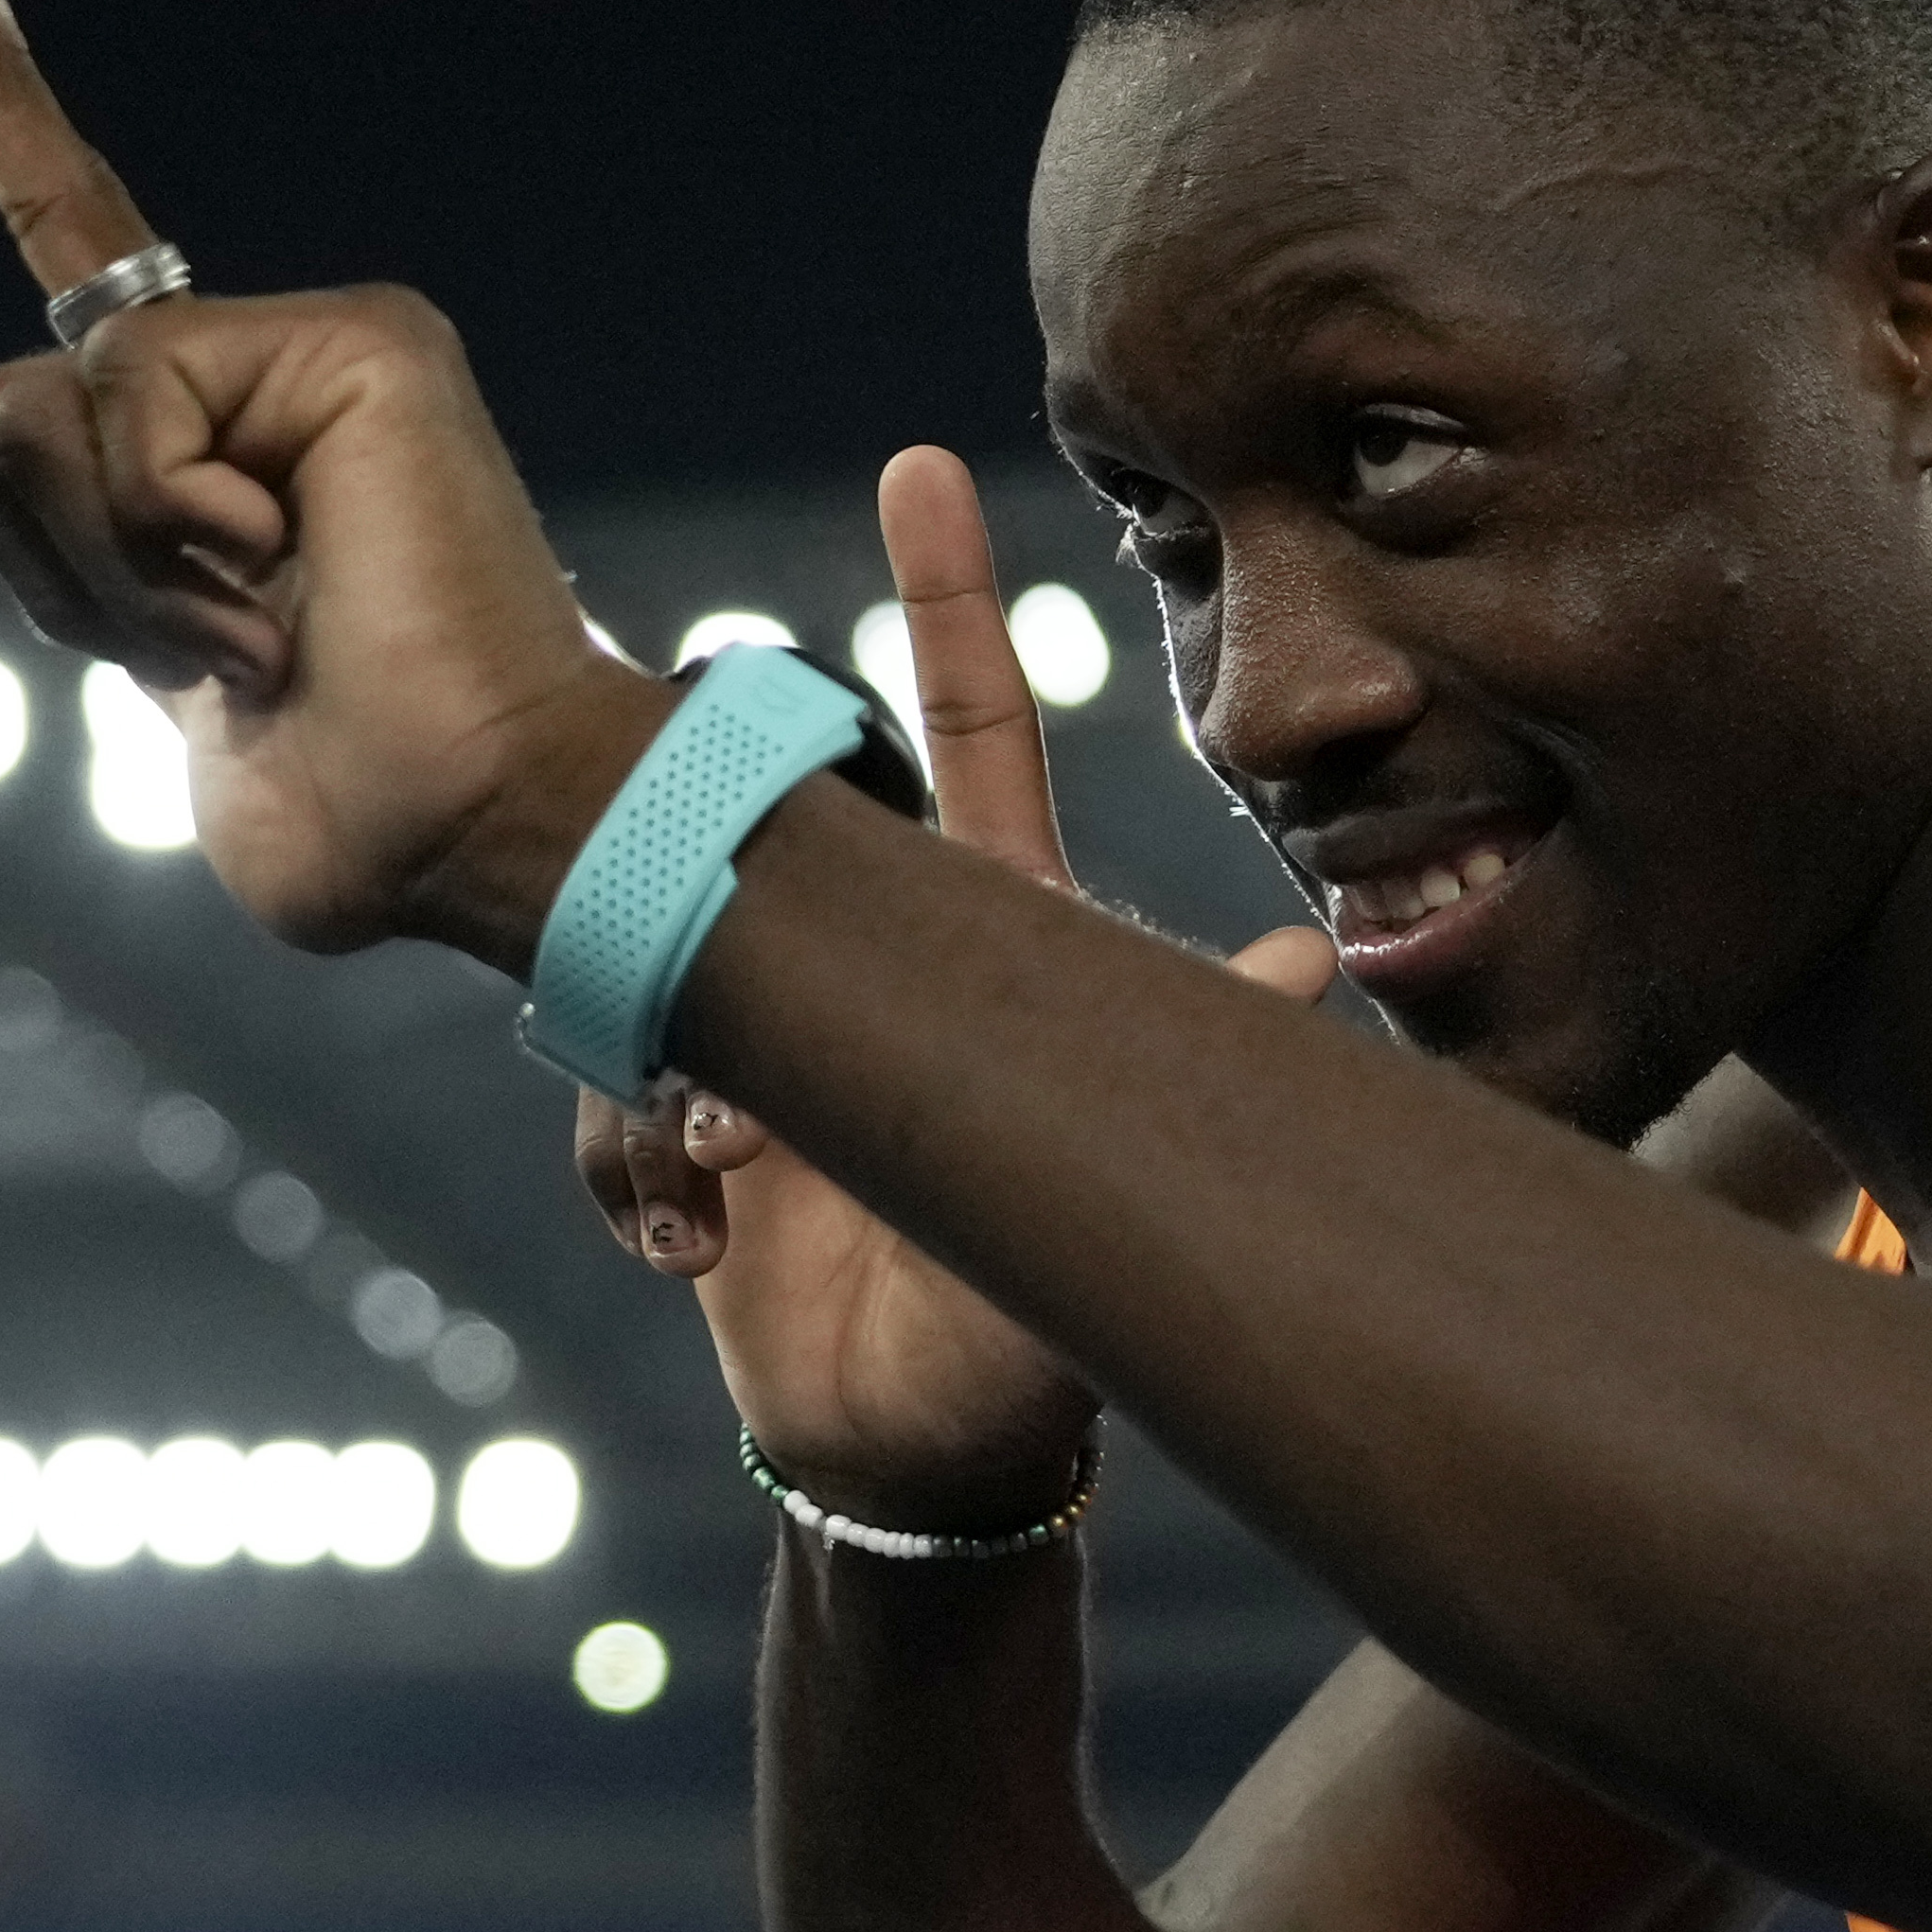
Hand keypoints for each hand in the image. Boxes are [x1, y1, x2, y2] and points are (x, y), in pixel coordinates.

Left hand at [0, 0, 659, 960]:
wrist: (476, 828)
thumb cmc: (346, 799)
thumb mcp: (154, 679)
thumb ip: (80, 553)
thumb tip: (12, 422)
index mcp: (195, 444)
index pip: (71, 245)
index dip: (3, 101)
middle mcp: (251, 371)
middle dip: (42, 566)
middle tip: (212, 650)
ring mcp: (316, 346)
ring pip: (35, 408)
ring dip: (110, 565)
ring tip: (264, 628)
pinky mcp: (366, 340)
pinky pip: (136, 400)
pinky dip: (173, 527)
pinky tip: (293, 580)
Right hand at [575, 448, 1338, 1524]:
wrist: (914, 1466)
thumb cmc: (1040, 1338)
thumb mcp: (1131, 1199)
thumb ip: (1215, 1077)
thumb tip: (1318, 959)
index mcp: (985, 948)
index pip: (972, 738)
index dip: (946, 604)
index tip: (917, 466)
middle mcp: (864, 968)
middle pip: (779, 796)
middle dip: (716, 735)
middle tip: (674, 667)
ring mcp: (765, 1043)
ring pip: (664, 955)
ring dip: (671, 1057)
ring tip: (728, 1169)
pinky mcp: (682, 1135)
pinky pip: (612, 1104)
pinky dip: (635, 1174)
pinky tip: (694, 1246)